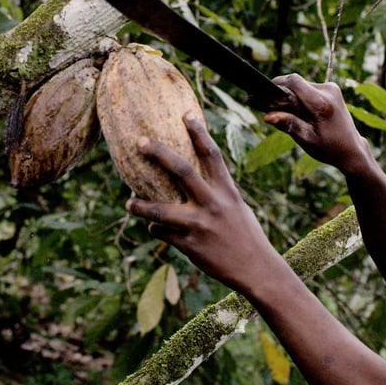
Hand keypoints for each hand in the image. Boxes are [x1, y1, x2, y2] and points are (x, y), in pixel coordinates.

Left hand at [126, 114, 286, 291]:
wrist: (256, 270)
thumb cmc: (245, 235)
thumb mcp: (236, 208)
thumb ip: (216, 193)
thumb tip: (192, 181)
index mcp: (227, 192)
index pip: (212, 155)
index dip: (199, 133)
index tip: (185, 114)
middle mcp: (213, 205)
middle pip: (182, 171)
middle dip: (159, 154)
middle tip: (140, 142)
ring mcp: (200, 226)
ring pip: (161, 212)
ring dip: (141, 206)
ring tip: (129, 203)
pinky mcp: (190, 246)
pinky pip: (164, 234)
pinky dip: (156, 230)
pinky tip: (154, 228)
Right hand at [263, 74, 374, 175]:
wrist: (351, 149)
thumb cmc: (329, 148)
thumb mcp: (306, 140)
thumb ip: (288, 124)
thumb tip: (267, 116)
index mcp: (322, 104)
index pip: (294, 82)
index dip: (276, 85)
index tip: (263, 94)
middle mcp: (328, 91)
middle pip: (296, 83)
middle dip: (282, 94)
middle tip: (270, 108)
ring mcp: (331, 88)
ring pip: (301, 85)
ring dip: (291, 96)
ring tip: (286, 114)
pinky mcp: (331, 89)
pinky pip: (308, 88)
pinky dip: (300, 97)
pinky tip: (299, 112)